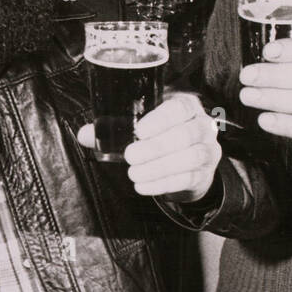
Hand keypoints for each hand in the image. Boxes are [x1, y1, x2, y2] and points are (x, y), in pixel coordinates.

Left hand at [77, 92, 222, 202]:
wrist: (186, 163)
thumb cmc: (160, 137)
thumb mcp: (140, 127)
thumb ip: (112, 128)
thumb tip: (83, 134)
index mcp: (186, 106)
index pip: (180, 108)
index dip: (161, 119)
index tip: (140, 131)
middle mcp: (203, 125)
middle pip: (187, 133)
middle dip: (157, 147)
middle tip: (130, 156)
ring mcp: (208, 149)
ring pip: (191, 157)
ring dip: (160, 167)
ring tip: (134, 173)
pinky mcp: (205, 173)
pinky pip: (188, 178)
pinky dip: (163, 183)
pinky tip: (143, 186)